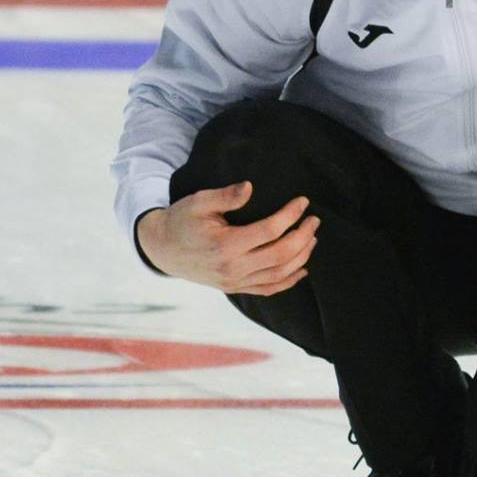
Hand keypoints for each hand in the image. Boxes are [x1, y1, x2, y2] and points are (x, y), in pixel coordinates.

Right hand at [136, 182, 319, 295]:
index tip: (303, 202)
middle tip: (314, 220)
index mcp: (225, 245)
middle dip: (303, 236)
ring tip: (312, 238)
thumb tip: (250, 187)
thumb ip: (225, 196)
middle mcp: (233, 268)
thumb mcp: (198, 202)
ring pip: (279, 274)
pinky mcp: (235, 288)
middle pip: (281, 255)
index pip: (270, 230)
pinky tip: (302, 268)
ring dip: (301, 256)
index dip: (291, 215)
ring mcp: (235, 281)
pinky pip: (268, 289)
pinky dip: (289, 281)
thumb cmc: (181, 220)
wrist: (162, 249)